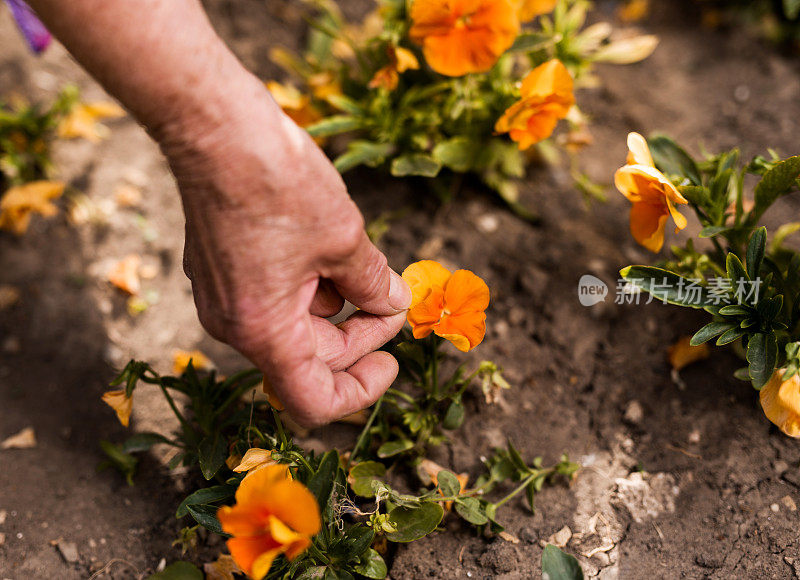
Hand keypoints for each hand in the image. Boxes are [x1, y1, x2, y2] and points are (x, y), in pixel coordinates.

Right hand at [157, 75, 410, 426]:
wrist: (214, 127)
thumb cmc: (276, 182)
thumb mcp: (344, 238)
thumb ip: (373, 283)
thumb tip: (393, 304)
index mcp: (263, 330)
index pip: (313, 400)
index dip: (361, 392)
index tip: (393, 362)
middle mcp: (234, 325)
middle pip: (309, 359)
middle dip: (359, 334)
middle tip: (394, 299)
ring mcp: (222, 298)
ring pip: (293, 325)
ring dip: (336, 302)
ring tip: (356, 254)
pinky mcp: (219, 271)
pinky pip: (273, 299)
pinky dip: (309, 285)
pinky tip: (327, 244)